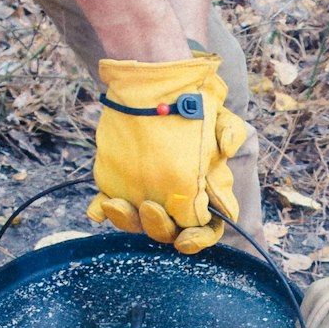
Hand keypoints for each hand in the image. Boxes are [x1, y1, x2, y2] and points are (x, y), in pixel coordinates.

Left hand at [89, 54, 249, 253]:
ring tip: (115, 203)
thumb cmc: (193, 106)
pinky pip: (107, 205)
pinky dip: (101, 210)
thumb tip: (228, 149)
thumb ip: (231, 132)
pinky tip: (97, 207)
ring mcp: (145, 193)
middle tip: (149, 206)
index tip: (185, 240)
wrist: (157, 87)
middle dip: (159, 227)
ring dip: (126, 220)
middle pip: (168, 231)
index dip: (199, 240)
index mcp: (202, 193)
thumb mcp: (219, 115)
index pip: (207, 228)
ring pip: (136, 222)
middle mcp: (174, 200)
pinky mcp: (119, 183)